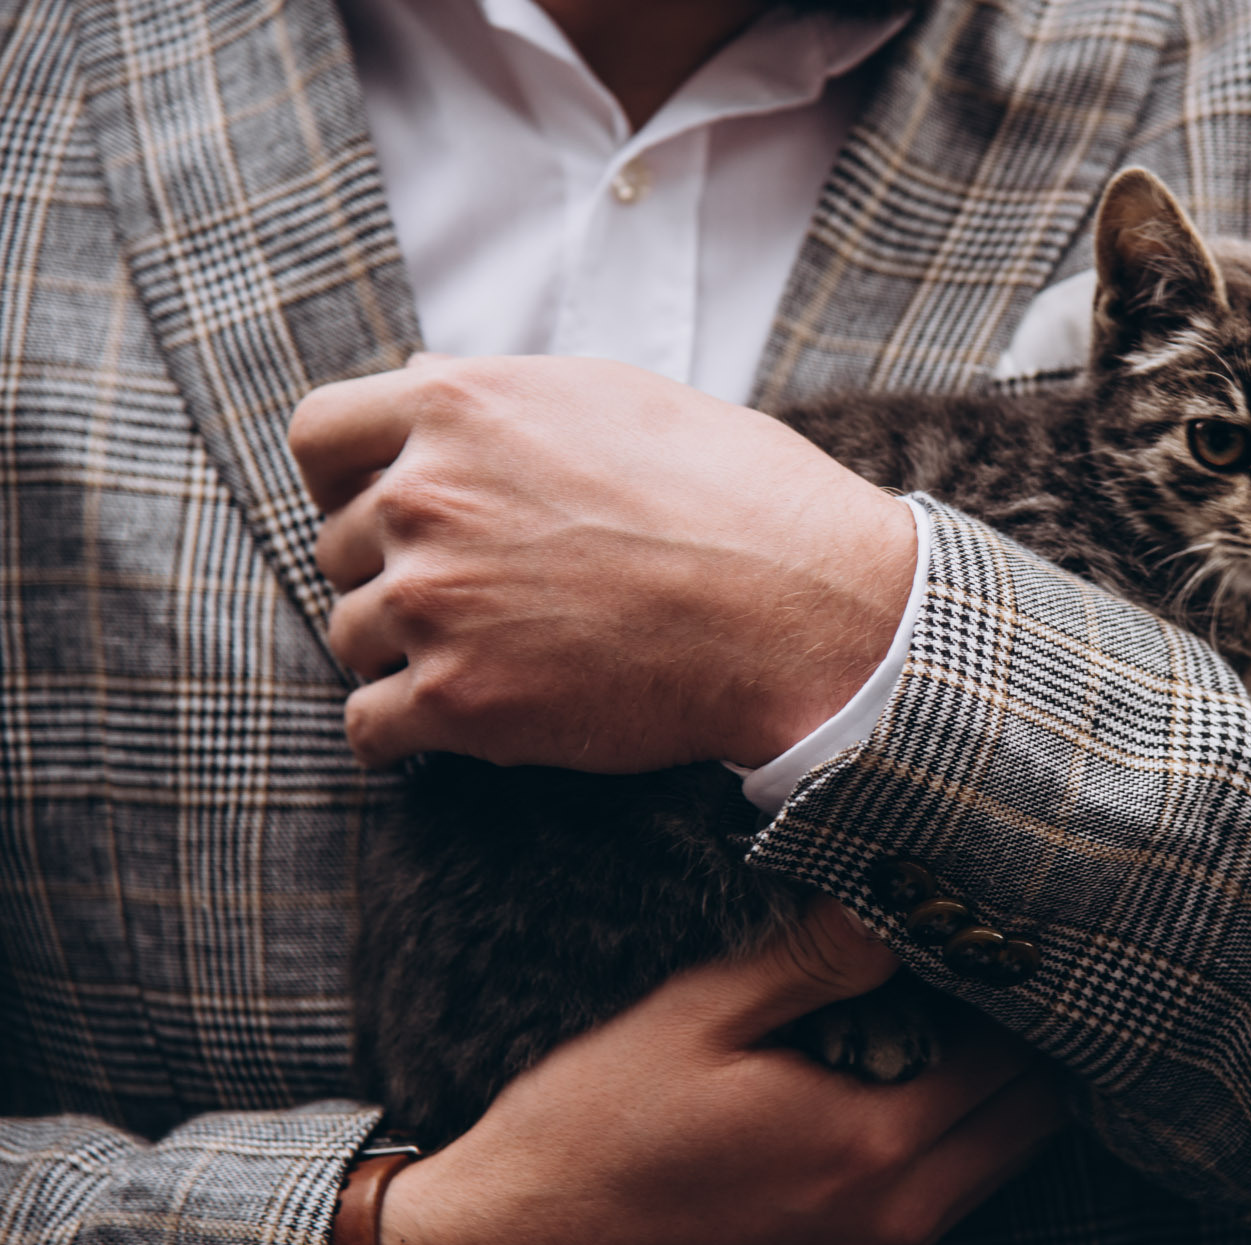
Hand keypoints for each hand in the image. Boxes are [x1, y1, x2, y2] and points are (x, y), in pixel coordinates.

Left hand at [288, 355, 916, 770]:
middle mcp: (427, 496)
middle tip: (487, 599)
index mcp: (461, 407)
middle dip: (399, 573)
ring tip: (502, 657)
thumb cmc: (738, 498)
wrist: (804, 612)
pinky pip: (368, 726)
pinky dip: (404, 731)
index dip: (344, 481)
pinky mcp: (459, 700)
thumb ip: (500, 398)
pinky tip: (463, 721)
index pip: (320, 437)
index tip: (381, 513)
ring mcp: (435, 600)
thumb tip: (419, 380)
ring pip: (353, 637)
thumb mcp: (616, 397)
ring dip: (407, 654)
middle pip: (341, 549)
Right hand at [377, 897, 1067, 1244]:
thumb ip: (809, 959)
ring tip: (949, 1019)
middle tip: (987, 975)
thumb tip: (898, 903)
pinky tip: (896, 1088)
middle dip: (1029, 1046)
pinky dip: (950, 1149)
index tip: (993, 937)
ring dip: (993, 1100)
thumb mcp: (694, 1016)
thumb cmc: (589, 1130)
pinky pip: (939, 1209)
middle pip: (1027, 1125)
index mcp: (868, 1146)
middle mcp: (892, 1221)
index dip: (1013, 993)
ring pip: (992, 1171)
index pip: (1012, 1061)